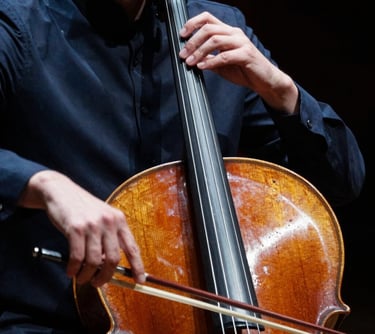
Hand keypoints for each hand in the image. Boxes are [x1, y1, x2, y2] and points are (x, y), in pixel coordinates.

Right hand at [18, 170, 145, 286]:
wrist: (61, 191)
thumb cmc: (82, 209)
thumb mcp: (102, 218)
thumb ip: (108, 239)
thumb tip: (109, 268)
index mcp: (119, 220)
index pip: (132, 248)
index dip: (137, 266)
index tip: (140, 281)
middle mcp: (109, 222)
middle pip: (114, 259)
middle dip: (105, 277)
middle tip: (97, 284)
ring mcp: (93, 225)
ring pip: (94, 261)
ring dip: (87, 275)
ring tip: (81, 278)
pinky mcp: (75, 228)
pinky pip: (77, 257)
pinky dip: (74, 269)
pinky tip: (70, 271)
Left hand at [179, 12, 298, 113]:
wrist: (264, 80)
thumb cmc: (244, 70)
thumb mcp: (221, 64)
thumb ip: (208, 57)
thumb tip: (191, 57)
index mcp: (228, 32)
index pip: (208, 19)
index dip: (192, 24)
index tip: (182, 35)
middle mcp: (234, 34)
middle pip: (208, 29)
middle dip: (192, 41)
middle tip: (183, 54)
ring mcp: (241, 43)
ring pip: (215, 40)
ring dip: (199, 51)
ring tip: (190, 62)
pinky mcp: (246, 55)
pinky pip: (225, 56)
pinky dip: (211, 61)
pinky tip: (202, 66)